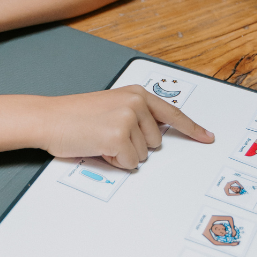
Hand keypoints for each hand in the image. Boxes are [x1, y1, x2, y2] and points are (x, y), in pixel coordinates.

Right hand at [40, 84, 213, 169]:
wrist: (49, 118)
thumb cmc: (75, 116)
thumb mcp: (112, 106)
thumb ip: (137, 115)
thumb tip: (157, 136)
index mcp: (137, 93)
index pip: (172, 113)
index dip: (192, 129)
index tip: (207, 137)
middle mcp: (136, 103)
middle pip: (156, 142)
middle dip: (135, 145)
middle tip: (108, 135)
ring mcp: (129, 119)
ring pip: (143, 155)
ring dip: (123, 154)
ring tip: (100, 139)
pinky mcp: (119, 137)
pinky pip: (130, 163)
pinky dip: (114, 162)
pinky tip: (98, 147)